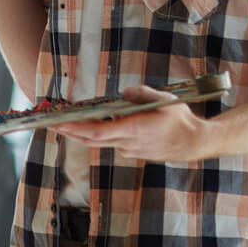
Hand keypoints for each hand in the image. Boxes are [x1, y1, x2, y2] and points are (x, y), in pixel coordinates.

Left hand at [52, 85, 212, 162]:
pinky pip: (112, 143)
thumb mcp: (164, 100)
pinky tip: (92, 126)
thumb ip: (141, 94)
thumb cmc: (181, 120)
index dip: (77, 130)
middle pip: (92, 141)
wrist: (195, 143)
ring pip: (100, 143)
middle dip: (70, 133)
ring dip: (82, 134)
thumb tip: (123, 93)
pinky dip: (99, 136)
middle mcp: (129, 143)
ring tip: (65, 123)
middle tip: (51, 125)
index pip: (98, 133)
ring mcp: (131, 150)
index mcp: (134, 130)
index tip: (60, 125)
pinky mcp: (134, 153)